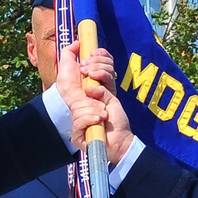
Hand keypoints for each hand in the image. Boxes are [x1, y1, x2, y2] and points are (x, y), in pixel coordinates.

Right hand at [60, 43, 133, 164]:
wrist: (121, 141)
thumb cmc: (116, 121)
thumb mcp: (111, 98)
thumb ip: (102, 87)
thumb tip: (90, 85)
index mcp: (85, 97)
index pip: (79, 79)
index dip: (89, 66)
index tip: (94, 56)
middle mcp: (78, 108)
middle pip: (76, 91)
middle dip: (93, 89)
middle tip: (101, 96)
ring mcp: (76, 122)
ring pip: (78, 106)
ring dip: (94, 108)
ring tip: (104, 113)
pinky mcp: (77, 135)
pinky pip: (78, 120)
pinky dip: (90, 118)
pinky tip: (100, 119)